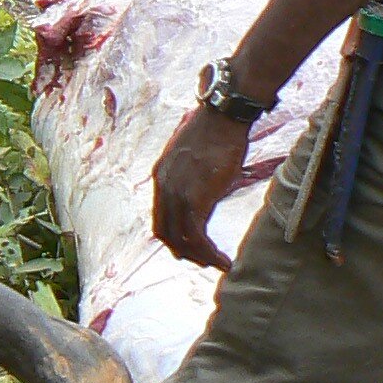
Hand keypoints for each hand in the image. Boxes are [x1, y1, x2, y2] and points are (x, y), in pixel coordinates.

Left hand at [151, 107, 252, 271]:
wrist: (222, 118)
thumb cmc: (215, 134)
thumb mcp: (194, 159)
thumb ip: (191, 180)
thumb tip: (202, 197)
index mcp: (160, 177)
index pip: (160, 218)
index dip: (173, 237)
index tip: (191, 248)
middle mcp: (163, 187)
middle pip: (165, 232)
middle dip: (184, 251)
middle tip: (204, 262)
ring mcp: (176, 194)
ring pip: (180, 239)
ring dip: (199, 257)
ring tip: (217, 264)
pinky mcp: (194, 198)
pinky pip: (196, 236)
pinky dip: (208, 252)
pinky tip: (222, 259)